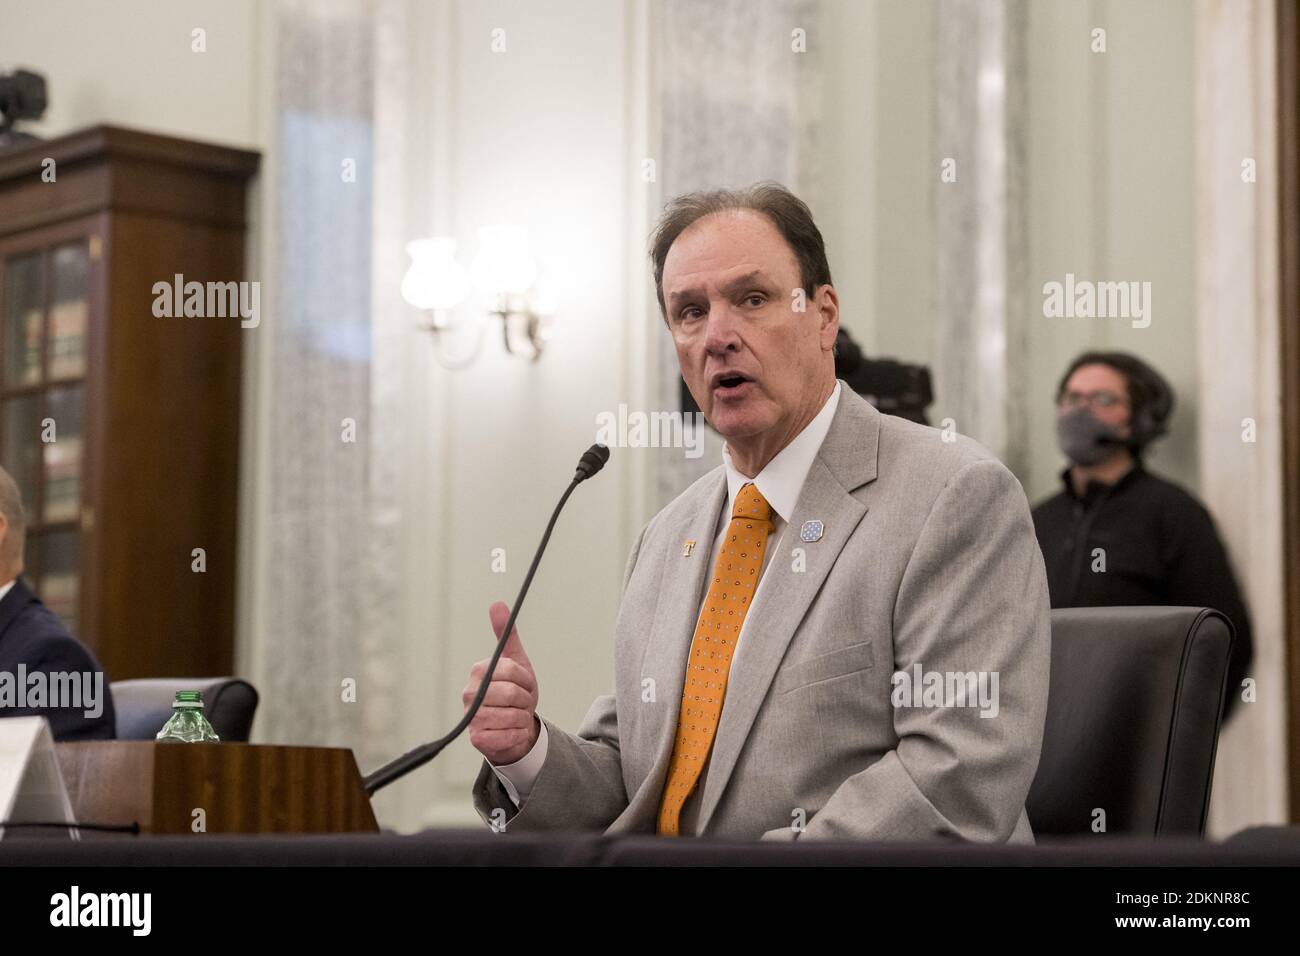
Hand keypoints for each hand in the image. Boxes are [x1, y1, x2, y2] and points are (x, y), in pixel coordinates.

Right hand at [465, 601, 540, 764]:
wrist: (514, 727)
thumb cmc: (515, 694)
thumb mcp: (516, 662)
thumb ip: (507, 635)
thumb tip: (497, 604)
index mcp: (479, 671)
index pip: (513, 671)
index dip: (527, 680)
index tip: (525, 684)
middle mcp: (470, 693)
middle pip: (513, 694)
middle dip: (526, 700)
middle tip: (521, 702)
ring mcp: (472, 717)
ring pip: (513, 716)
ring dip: (523, 718)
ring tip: (516, 716)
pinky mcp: (477, 739)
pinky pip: (510, 735)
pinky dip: (519, 734)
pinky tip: (512, 731)